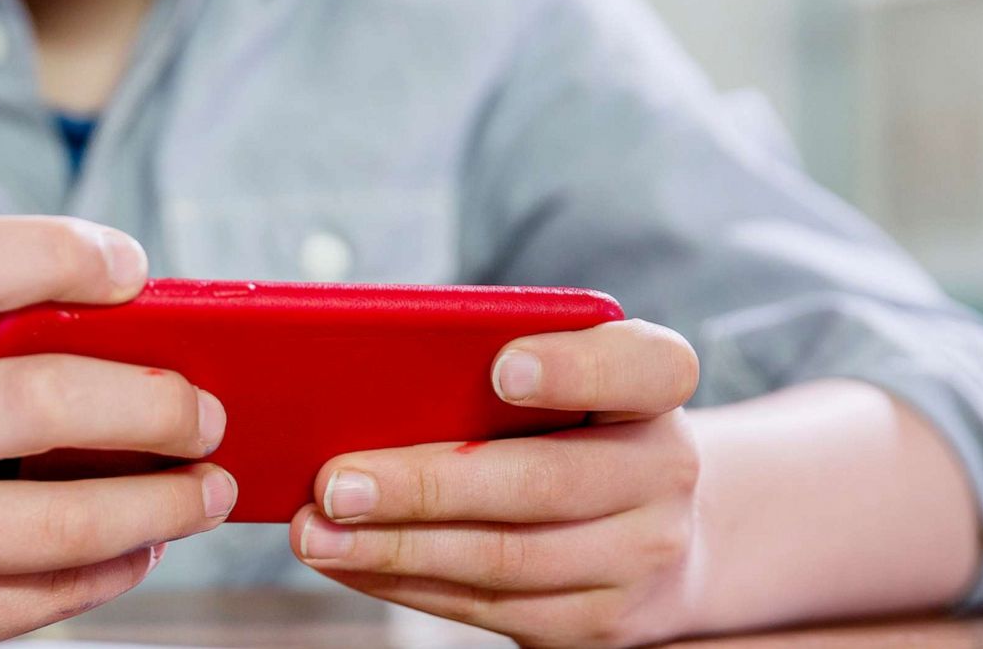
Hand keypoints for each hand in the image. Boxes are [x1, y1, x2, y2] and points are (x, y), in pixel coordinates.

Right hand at [0, 217, 236, 647]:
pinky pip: (46, 600)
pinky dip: (118, 570)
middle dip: (159, 406)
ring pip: (66, 526)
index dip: (61, 251)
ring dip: (166, 507)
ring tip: (209, 491)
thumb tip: (153, 345)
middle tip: (209, 414)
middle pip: (46, 401)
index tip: (132, 269)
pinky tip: (144, 546)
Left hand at [290, 320, 702, 648]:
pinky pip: (489, 608)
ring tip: (318, 532)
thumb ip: (488, 360)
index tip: (501, 368)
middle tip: (336, 482)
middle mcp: (664, 470)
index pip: (643, 367)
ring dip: (395, 550)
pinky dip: (405, 584)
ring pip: (506, 560)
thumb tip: (359, 373)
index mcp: (655, 385)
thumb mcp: (560, 372)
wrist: (657, 523)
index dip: (573, 368)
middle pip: (543, 482)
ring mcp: (640, 555)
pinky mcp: (598, 621)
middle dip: (426, 486)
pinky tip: (349, 561)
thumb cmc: (570, 420)